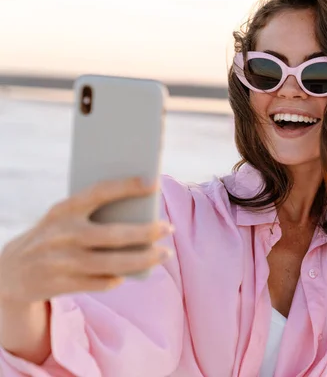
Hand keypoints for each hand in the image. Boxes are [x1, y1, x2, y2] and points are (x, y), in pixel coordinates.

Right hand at [0, 177, 173, 305]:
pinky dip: (119, 277)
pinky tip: (132, 272)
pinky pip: (101, 283)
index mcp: (63, 210)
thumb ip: (94, 214)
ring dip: (143, 259)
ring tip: (164, 253)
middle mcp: (62, 235)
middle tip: (168, 228)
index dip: (126, 186)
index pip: (98, 193)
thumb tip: (139, 214)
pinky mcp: (62, 285)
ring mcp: (62, 262)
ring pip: (112, 264)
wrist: (9, 271)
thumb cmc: (53, 235)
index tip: (153, 182)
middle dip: (145, 232)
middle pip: (113, 235)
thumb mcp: (63, 217)